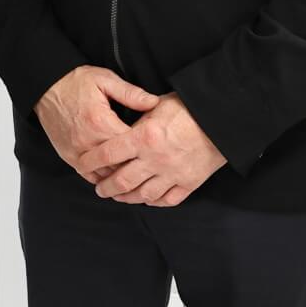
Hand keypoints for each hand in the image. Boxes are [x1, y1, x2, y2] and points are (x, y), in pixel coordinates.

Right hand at [34, 66, 159, 183]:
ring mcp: (77, 151)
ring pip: (106, 173)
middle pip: (121, 163)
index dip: (146, 145)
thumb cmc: (75, 82)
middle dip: (136, 162)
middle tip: (150, 160)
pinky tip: (114, 174)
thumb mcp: (105, 79)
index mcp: (101, 122)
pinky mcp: (69, 156)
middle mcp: (88, 141)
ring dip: (121, 173)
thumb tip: (153, 102)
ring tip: (135, 170)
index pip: (131, 144)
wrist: (46, 87)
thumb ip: (130, 93)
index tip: (155, 143)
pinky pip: (89, 175)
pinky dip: (103, 176)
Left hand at [77, 93, 225, 206]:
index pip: (108, 153)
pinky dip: (154, 201)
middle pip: (122, 181)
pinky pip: (167, 199)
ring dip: (127, 197)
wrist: (224, 119)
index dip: (91, 160)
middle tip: (99, 189)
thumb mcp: (158, 105)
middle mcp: (155, 159)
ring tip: (118, 196)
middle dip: (106, 187)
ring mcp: (172, 174)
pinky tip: (147, 198)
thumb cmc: (190, 107)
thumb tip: (124, 126)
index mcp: (144, 137)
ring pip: (142, 194)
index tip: (81, 164)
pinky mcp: (189, 183)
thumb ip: (138, 118)